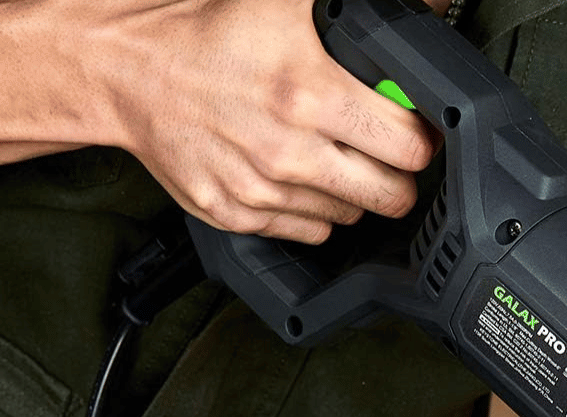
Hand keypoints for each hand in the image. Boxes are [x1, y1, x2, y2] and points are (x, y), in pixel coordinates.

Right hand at [8, 0, 445, 242]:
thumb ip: (357, 11)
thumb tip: (429, 10)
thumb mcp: (286, 4)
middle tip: (384, 153)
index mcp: (311, 95)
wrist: (125, 70)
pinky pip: (310, 232)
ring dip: (354, 191)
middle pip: (392, 195)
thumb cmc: (207, 34)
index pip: (411, 148)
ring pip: (354, 216)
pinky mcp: (236, 216)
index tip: (414, 131)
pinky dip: (314, 209)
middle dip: (397, 174)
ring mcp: (262, 190)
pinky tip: (299, 176)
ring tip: (333, 156)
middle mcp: (288, 150)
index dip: (421, 139)